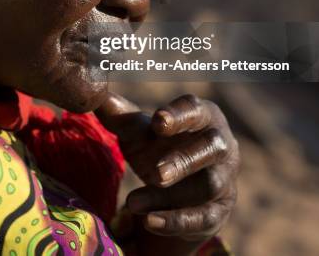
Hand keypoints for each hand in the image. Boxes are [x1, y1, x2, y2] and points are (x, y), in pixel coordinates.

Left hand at [96, 92, 238, 252]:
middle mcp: (221, 145)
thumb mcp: (140, 133)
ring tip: (132, 202)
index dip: (179, 115)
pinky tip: (149, 221)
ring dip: (169, 195)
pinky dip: (177, 221)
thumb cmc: (161, 146)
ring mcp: (224, 179)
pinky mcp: (218, 211)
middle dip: (184, 159)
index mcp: (203, 116)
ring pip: (207, 185)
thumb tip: (95, 96)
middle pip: (212, 147)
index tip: (158, 121)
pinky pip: (204, 217)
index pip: (196, 110)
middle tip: (157, 173)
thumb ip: (121, 116)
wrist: (178, 189)